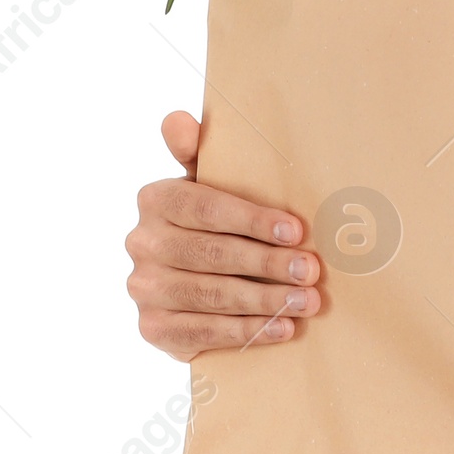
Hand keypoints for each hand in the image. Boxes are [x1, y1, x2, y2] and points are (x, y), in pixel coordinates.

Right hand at [125, 110, 322, 356]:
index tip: (295, 231)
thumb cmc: (211, 224)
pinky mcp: (153, 328)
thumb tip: (179, 120)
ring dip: (265, 300)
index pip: (206, 208)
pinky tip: (282, 328)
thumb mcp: (206, 183)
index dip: (253, 220)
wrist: (188, 285)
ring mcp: (143, 288)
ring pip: (211, 295)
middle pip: (212, 253)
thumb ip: (196, 152)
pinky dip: (247, 332)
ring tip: (307, 301)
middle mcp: (142, 242)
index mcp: (156, 199)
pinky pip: (203, 332)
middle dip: (267, 263)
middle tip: (311, 271)